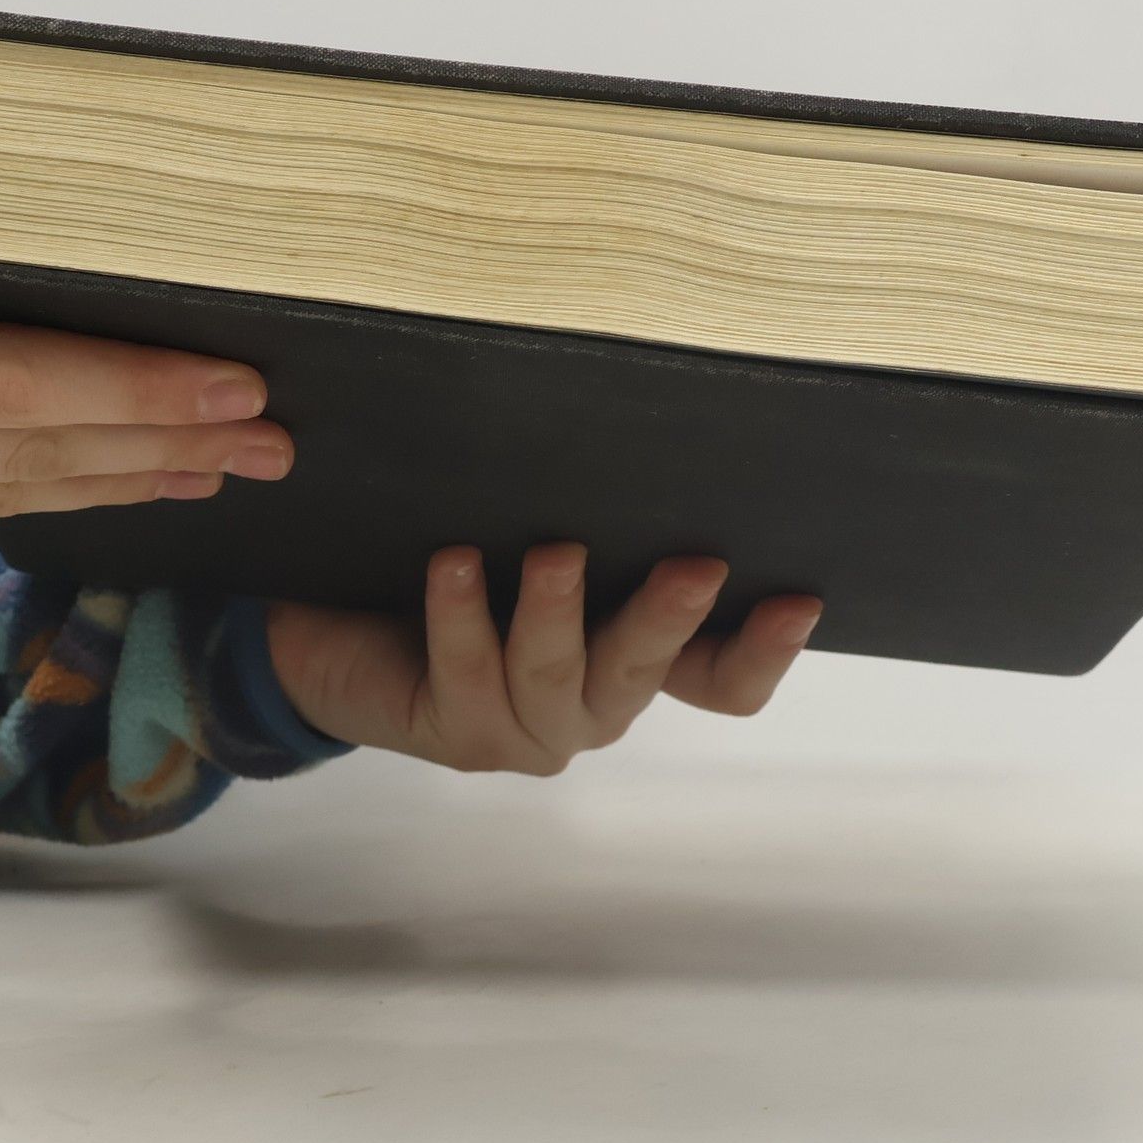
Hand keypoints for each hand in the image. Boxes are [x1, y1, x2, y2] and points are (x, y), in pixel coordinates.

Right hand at [0, 86, 294, 550]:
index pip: (5, 382)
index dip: (129, 388)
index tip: (233, 382)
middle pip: (27, 452)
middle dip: (161, 443)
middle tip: (276, 435)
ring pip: (4, 494)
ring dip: (123, 479)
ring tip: (228, 464)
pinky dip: (51, 492)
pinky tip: (123, 480)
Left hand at [269, 541, 821, 769]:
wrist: (342, 629)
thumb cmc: (461, 563)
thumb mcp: (535, 531)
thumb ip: (594, 510)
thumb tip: (637, 412)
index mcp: (632, 658)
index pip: (720, 679)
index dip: (764, 651)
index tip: (800, 597)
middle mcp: (593, 703)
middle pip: (646, 674)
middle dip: (670, 619)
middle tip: (697, 566)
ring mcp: (527, 727)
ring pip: (555, 677)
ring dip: (557, 614)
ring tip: (554, 555)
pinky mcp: (457, 730)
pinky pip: (465, 671)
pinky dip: (460, 615)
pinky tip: (452, 562)